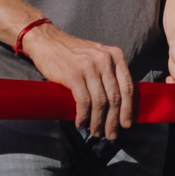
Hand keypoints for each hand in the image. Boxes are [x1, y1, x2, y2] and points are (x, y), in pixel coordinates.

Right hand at [22, 22, 135, 138]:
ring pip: (101, 102)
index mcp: (116, 56)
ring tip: (96, 132)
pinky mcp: (74, 75)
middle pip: (115, 97)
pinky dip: (84, 116)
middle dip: (114, 120)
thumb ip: (109, 72)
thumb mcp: (97, 56)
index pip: (127, 87)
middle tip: (111, 135)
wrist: (46, 40)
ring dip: (98, 122)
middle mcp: (105, 60)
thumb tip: (118, 102)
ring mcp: (90, 67)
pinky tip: (81, 124)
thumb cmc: (72, 52)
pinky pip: (84, 102)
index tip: (126, 124)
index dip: (128, 109)